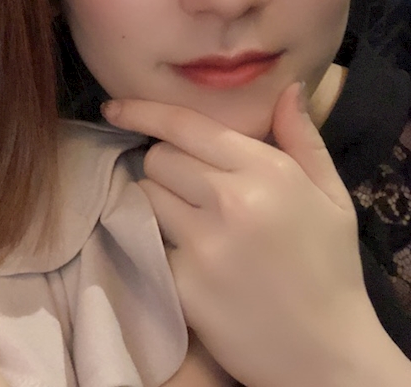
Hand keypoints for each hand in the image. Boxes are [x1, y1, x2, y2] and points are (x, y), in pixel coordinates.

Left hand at [102, 83, 402, 386]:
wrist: (325, 354)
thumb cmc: (328, 268)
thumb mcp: (330, 197)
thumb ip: (302, 139)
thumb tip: (285, 89)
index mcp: (267, 171)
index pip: (185, 126)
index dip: (142, 111)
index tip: (114, 108)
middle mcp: (231, 199)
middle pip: (158, 158)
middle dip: (167, 167)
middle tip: (195, 191)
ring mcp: (203, 243)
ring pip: (146, 196)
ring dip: (160, 203)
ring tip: (195, 224)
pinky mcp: (183, 281)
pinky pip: (149, 241)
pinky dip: (162, 245)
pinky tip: (193, 261)